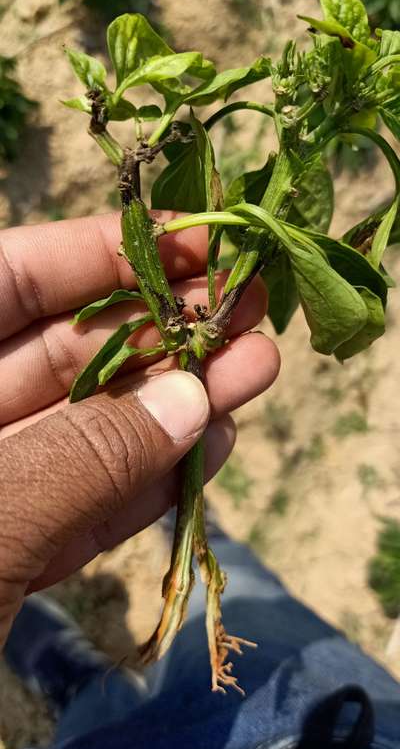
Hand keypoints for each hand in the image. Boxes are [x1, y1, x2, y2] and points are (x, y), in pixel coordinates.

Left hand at [0, 211, 279, 646]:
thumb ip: (76, 462)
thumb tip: (188, 402)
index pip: (0, 280)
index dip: (99, 253)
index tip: (194, 240)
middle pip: (52, 354)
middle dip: (154, 330)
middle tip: (244, 312)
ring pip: (75, 434)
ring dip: (166, 408)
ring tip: (250, 375)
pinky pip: (74, 508)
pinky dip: (140, 485)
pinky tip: (207, 452)